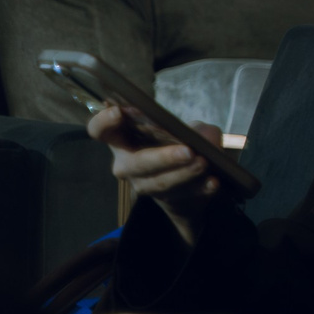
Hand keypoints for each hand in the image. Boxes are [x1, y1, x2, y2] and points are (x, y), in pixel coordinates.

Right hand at [84, 102, 220, 245]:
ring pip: (159, 183)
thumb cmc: (180, 145)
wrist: (190, 184)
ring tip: (204, 163)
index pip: (100, 130)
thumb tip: (205, 140)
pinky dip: (200, 189)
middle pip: (136, 163)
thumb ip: (197, 129)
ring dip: (183, 174)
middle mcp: (126, 165)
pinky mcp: (166, 201)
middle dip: (162, 157)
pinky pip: (183, 196)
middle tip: (188, 151)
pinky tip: (213, 182)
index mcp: (123, 140)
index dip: (103, 122)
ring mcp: (144, 185)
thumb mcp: (190, 130)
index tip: (118, 112)